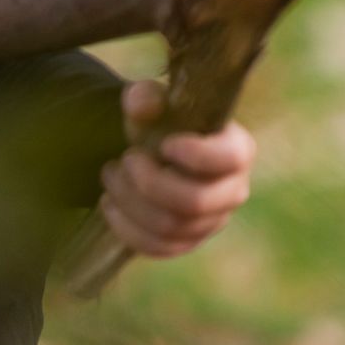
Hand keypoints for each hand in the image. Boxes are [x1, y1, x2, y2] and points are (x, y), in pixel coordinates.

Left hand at [99, 79, 255, 258]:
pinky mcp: (188, 241)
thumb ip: (145, 96)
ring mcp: (212, 221)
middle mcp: (232, 189)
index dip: (197, 155)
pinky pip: (158, 247)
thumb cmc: (159, 123)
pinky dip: (126, 227)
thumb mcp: (150, 102)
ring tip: (110, 175)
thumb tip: (141, 105)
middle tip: (127, 159)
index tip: (165, 144)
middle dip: (149, 182)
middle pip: (195, 201)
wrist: (149, 153)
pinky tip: (109, 203)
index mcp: (236, 149)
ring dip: (130, 201)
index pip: (232, 159)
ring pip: (170, 226)